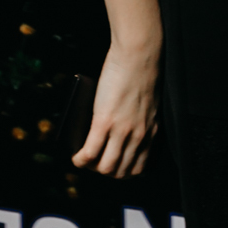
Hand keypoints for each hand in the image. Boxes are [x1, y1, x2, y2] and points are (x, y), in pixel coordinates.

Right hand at [73, 40, 160, 179]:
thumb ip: (138, 121)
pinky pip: (89, 153)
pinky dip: (80, 159)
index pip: (137, 168)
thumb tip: (117, 133)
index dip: (120, 172)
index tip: (110, 166)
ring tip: (84, 158)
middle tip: (93, 161)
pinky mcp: (104, 121)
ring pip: (104, 167)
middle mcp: (138, 136)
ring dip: (91, 167)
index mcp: (150, 132)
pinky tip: (76, 156)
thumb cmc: (142, 72)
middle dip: (103, 171)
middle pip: (119, 172)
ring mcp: (121, 131)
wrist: (139, 54)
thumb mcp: (147, 104)